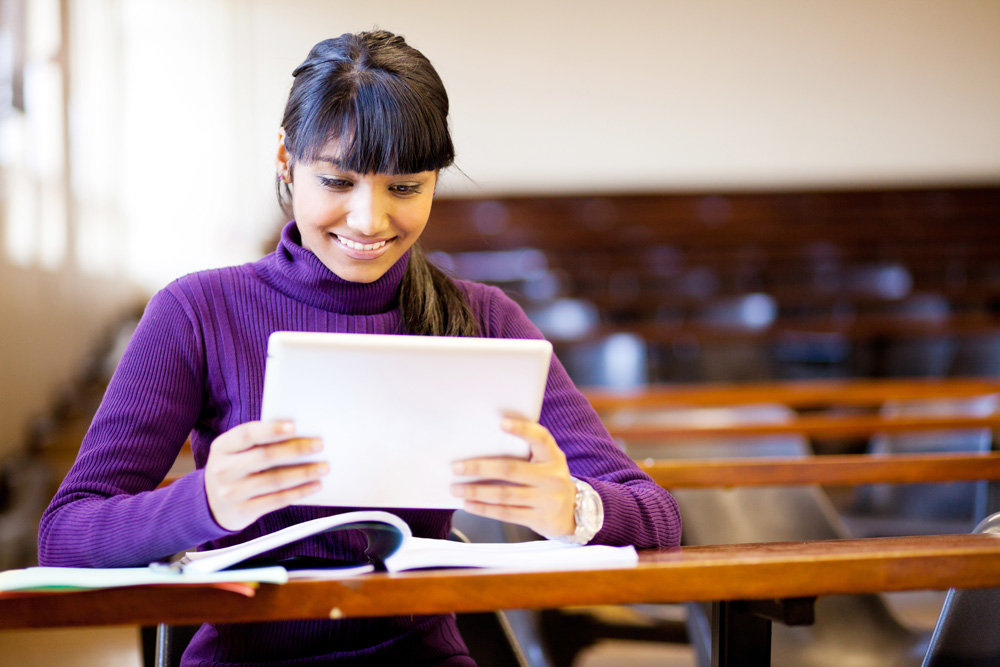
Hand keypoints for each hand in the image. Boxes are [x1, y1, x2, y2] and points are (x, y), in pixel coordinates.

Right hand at [204, 420, 328, 531]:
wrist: (209, 504)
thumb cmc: (233, 468)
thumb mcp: (234, 451)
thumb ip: (258, 441)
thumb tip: (300, 433)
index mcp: (222, 447)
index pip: (247, 434)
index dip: (271, 430)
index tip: (294, 426)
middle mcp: (223, 469)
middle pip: (264, 457)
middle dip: (296, 450)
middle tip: (319, 445)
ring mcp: (232, 492)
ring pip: (274, 480)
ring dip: (303, 473)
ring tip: (323, 467)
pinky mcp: (243, 511)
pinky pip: (277, 500)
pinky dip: (299, 492)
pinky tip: (315, 485)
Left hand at [450, 418, 575, 538]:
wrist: (575, 512)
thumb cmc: (548, 478)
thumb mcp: (545, 461)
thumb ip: (525, 452)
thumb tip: (482, 444)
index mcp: (553, 456)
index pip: (540, 438)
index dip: (522, 429)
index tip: (501, 422)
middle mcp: (553, 477)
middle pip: (511, 469)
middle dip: (481, 467)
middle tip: (456, 467)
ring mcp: (547, 499)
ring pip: (505, 495)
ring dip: (477, 491)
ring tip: (456, 488)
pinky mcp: (539, 519)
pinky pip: (507, 513)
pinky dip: (485, 509)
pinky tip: (469, 504)